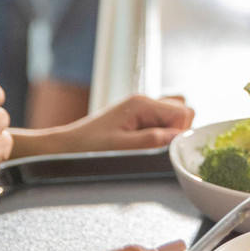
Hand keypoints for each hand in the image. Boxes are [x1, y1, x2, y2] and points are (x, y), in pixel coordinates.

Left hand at [19, 94, 194, 157]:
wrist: (65, 147)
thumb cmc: (89, 148)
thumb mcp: (121, 148)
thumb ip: (152, 140)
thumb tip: (179, 137)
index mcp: (142, 104)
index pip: (183, 113)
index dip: (180, 133)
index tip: (165, 149)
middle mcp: (144, 101)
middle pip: (183, 109)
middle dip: (178, 130)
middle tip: (158, 148)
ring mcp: (140, 108)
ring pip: (174, 112)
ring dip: (171, 130)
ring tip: (152, 146)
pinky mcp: (136, 117)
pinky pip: (162, 119)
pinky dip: (162, 130)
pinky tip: (147, 144)